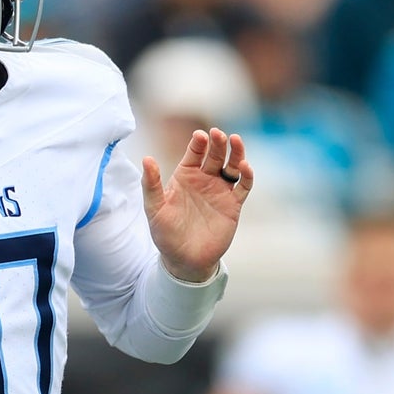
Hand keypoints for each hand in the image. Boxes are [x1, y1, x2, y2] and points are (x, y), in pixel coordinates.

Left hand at [141, 128, 252, 282]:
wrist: (184, 259)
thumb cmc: (165, 233)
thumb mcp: (154, 208)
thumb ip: (151, 184)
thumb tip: (146, 158)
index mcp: (185, 176)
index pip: (194, 153)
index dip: (198, 143)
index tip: (200, 136)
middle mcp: (204, 180)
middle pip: (215, 155)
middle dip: (218, 143)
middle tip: (218, 134)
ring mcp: (220, 191)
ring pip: (232, 166)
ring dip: (236, 153)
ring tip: (236, 140)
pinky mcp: (233, 205)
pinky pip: (243, 186)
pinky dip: (247, 176)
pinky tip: (244, 167)